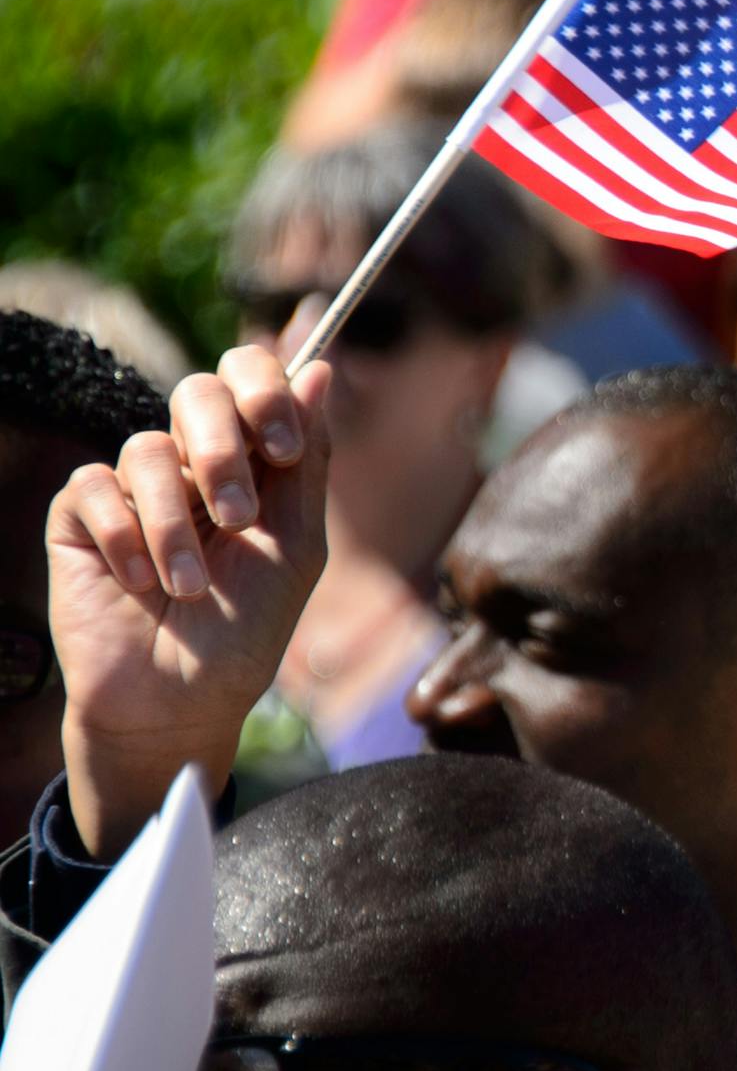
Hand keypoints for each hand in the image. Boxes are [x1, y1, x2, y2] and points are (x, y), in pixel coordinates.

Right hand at [47, 346, 331, 857]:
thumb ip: (307, 462)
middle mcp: (192, 464)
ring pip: (146, 449)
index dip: (265, 390)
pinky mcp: (82, 518)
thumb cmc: (245, 631)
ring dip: (175, 526)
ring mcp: (135, 488)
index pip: (250, 379)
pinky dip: (126, 537)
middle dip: (222, 449)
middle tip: (238, 517)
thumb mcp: (295, 547)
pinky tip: (140, 584)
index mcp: (251, 462)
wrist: (180, 701)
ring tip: (191, 587)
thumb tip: (320, 369)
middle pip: (197, 392)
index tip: (283, 448)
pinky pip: (94, 488)